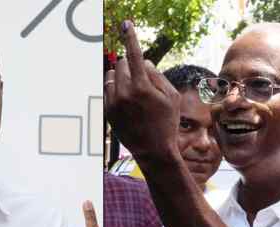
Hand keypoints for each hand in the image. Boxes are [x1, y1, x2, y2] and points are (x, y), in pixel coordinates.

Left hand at [104, 20, 181, 161]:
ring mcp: (113, 102)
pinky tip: (128, 102)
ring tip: (134, 93)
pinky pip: (107, 90)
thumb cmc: (167, 122)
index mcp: (142, 87)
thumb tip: (142, 62)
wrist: (153, 150)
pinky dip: (116, 90)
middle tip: (142, 82)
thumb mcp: (172, 97)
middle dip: (130, 66)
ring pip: (111, 76)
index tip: (126, 24)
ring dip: (121, 78)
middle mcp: (124, 93)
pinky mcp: (107, 111)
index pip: (134, 55)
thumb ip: (158, 76)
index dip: (130, 37)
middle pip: (120, 64)